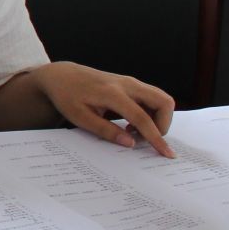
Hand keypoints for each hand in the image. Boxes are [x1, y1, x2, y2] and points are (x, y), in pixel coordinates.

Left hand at [33, 61, 175, 156]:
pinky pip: (152, 97)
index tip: (166, 153)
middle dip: (164, 124)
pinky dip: (151, 112)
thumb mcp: (79, 117)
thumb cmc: (67, 96)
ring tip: (134, 131)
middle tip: (145, 138)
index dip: (155, 137)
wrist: (62, 75)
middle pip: (163, 102)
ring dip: (158, 118)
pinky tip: (132, 122)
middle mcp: (126, 84)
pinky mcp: (131, 83)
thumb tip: (130, 143)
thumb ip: (105, 130)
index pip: (142, 117)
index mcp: (112, 93)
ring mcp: (130, 81)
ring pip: (161, 98)